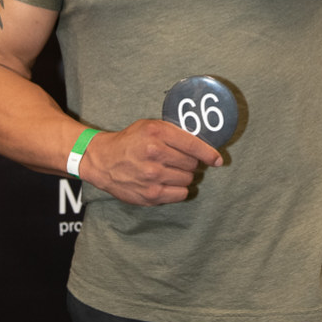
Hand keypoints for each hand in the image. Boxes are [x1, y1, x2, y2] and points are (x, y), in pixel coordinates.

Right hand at [79, 118, 222, 205]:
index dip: (209, 153)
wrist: (103, 160)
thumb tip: (203, 144)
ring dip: (183, 176)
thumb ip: (174, 133)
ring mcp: (153, 177)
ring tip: (170, 170)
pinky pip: (180, 194)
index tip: (218, 159)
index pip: (193, 145)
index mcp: (157, 134)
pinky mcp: (150, 195)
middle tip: (179, 160)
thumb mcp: (150, 126)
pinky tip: (168, 182)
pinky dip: (178, 189)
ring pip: (187, 180)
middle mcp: (155, 154)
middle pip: (192, 164)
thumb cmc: (130, 141)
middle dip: (190, 162)